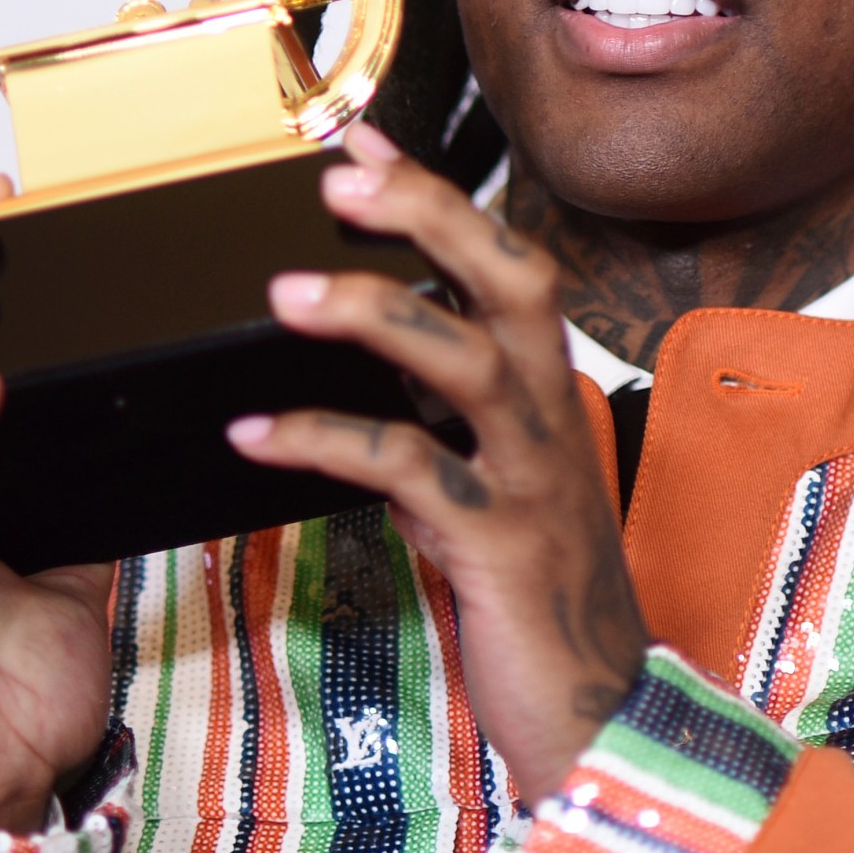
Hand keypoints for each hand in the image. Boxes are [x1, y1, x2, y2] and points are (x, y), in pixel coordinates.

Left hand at [227, 126, 647, 803]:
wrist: (598, 709)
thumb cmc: (537, 596)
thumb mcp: (489, 487)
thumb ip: (443, 425)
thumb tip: (373, 373)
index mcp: (544, 393)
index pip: (502, 264)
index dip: (436, 199)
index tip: (362, 144)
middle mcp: (547, 416)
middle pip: (508, 277)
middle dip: (429, 216)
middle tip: (342, 178)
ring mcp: (529, 474)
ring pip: (461, 358)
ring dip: (371, 312)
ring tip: (282, 291)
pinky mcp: (497, 539)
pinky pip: (406, 468)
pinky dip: (322, 439)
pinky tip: (254, 432)